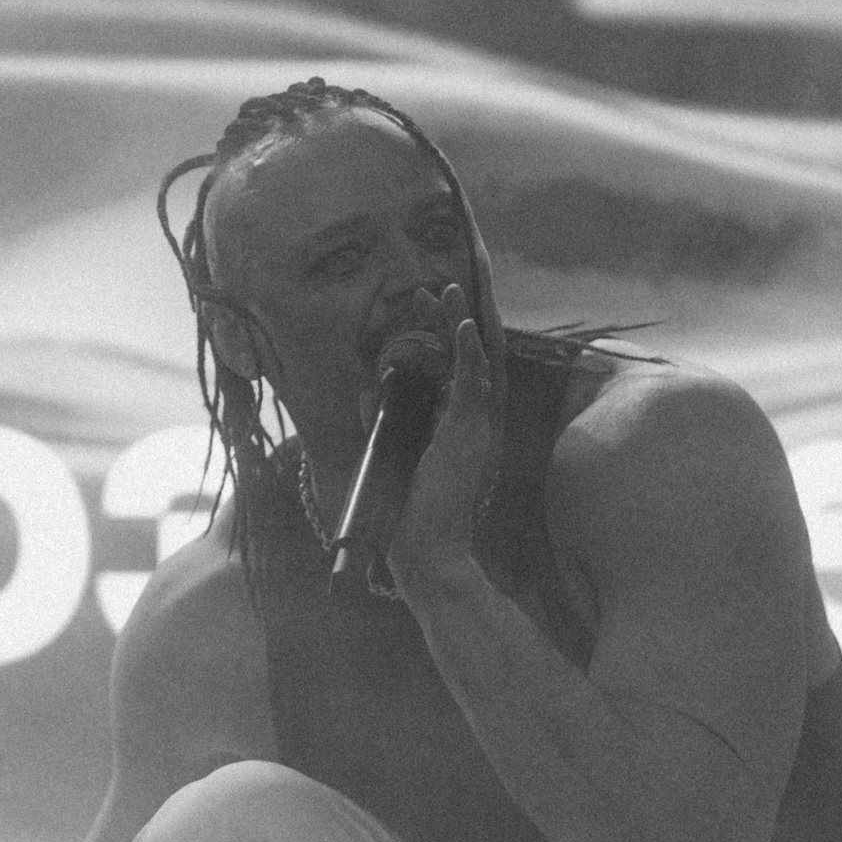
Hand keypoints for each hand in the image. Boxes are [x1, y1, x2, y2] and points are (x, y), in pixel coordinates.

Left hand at [387, 282, 501, 587]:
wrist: (429, 550)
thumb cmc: (412, 517)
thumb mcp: (392, 458)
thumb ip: (383, 424)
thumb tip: (367, 393)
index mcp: (457, 431)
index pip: (453, 373)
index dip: (441, 340)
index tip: (422, 314)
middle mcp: (472, 425)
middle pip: (465, 359)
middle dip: (447, 322)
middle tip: (430, 292)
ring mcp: (475, 428)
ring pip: (473, 361)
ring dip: (459, 324)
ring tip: (447, 292)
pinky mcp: (469, 433)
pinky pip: (473, 382)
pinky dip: (468, 351)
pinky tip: (462, 324)